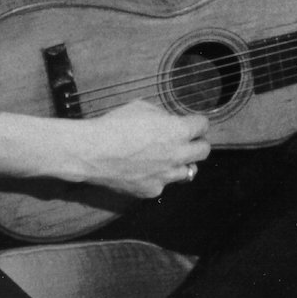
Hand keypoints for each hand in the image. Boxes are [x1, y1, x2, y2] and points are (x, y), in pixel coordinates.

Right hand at [77, 100, 210, 197]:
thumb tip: (170, 122)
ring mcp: (166, 176)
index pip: (203, 125)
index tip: (192, 123)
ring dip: (181, 163)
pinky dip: (158, 177)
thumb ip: (163, 117)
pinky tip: (144, 170)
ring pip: (188, 171)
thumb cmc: (114, 125)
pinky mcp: (152, 190)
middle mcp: (177, 155)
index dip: (197, 123)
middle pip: (204, 151)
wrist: (92, 152)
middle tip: (187, 141)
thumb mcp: (141, 108)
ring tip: (166, 158)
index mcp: (178, 131)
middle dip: (198, 143)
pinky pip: (163, 183)